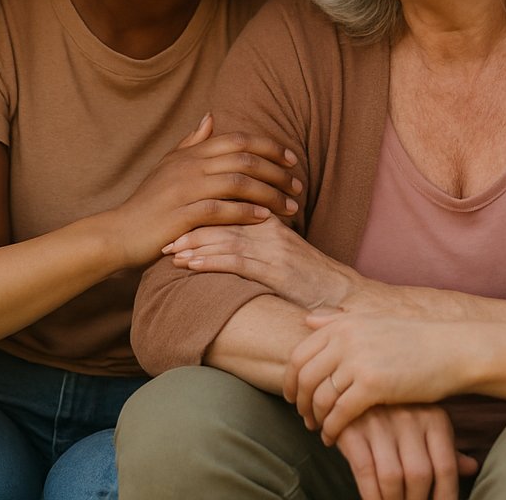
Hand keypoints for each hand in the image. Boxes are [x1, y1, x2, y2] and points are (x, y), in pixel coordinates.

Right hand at [103, 115, 302, 266]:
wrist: (119, 232)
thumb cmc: (149, 202)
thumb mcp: (168, 165)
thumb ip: (192, 142)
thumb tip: (211, 116)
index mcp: (190, 153)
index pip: (238, 139)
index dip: (269, 146)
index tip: (292, 159)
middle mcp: (189, 166)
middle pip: (244, 159)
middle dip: (277, 172)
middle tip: (298, 186)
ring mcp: (184, 190)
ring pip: (237, 183)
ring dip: (269, 194)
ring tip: (290, 207)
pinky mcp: (181, 216)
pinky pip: (220, 209)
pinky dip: (246, 212)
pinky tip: (264, 218)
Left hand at [163, 216, 357, 309]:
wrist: (342, 296)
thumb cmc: (311, 279)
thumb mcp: (284, 253)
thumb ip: (260, 242)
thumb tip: (232, 243)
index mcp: (272, 221)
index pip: (230, 209)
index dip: (200, 214)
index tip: (174, 221)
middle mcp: (271, 230)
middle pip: (223, 222)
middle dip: (190, 229)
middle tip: (163, 236)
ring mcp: (274, 250)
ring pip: (226, 240)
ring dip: (194, 245)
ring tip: (170, 251)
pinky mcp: (276, 271)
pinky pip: (237, 262)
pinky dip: (210, 261)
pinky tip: (191, 265)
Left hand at [287, 313, 472, 442]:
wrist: (452, 350)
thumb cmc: (415, 339)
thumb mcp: (373, 321)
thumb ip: (337, 321)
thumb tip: (306, 321)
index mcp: (343, 324)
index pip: (299, 354)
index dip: (291, 379)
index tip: (293, 396)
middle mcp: (346, 339)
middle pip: (304, 377)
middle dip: (299, 402)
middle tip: (304, 418)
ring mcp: (358, 361)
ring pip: (319, 397)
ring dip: (315, 418)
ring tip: (320, 429)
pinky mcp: (373, 385)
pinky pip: (339, 413)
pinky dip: (331, 429)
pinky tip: (333, 438)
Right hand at [332, 405, 477, 499]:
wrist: (353, 383)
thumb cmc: (397, 411)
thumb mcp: (426, 424)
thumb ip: (446, 449)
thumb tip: (471, 468)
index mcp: (434, 417)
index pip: (446, 467)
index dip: (445, 497)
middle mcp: (409, 418)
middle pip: (420, 475)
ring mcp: (379, 422)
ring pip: (392, 477)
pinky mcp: (353, 428)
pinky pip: (365, 471)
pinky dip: (370, 494)